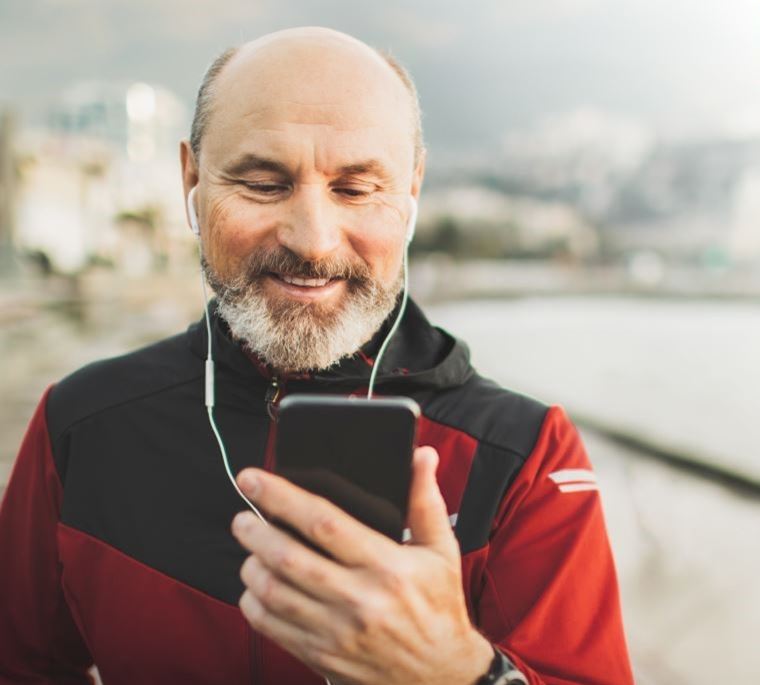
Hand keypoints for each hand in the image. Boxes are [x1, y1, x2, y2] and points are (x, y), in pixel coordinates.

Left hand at [231, 446, 493, 684]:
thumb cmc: (439, 607)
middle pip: (289, 558)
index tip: (255, 479)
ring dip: (252, 564)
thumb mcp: (442, 551)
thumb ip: (425, 500)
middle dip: (255, 531)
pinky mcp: (323, 656)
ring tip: (250, 548)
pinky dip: (254, 604)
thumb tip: (421, 455)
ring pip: (274, 593)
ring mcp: (338, 632)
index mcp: (388, 566)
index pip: (324, 523)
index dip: (283, 497)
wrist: (442, 677)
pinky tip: (256, 586)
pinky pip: (272, 628)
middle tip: (243, 516)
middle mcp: (360, 600)